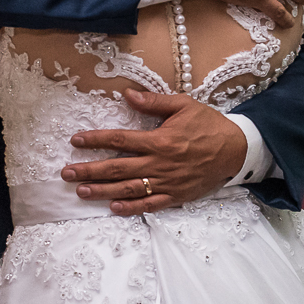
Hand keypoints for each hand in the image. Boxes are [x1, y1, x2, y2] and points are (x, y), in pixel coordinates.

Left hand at [62, 90, 246, 215]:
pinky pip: (150, 204)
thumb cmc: (209, 125)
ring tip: (81, 192)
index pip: (120, 140)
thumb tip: (128, 94)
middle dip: (89, 171)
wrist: (236, 150)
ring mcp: (166, 182)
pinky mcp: (175, 195)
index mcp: (160, 140)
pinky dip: (131, 208)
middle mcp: (159, 163)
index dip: (96, 140)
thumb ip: (154, 102)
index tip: (76, 141)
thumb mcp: (184, 105)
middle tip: (67, 174)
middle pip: (117, 168)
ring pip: (128, 189)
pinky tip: (114, 208)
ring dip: (103, 191)